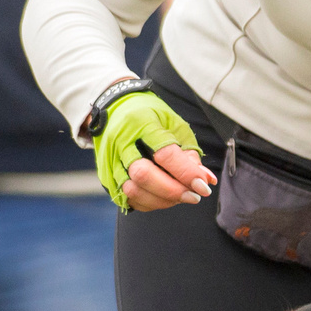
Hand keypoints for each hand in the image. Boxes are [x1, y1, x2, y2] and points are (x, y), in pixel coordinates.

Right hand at [93, 91, 214, 211]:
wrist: (114, 108)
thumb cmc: (149, 115)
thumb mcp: (174, 124)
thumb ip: (189, 153)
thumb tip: (205, 180)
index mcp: (141, 123)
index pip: (164, 154)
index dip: (186, 174)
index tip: (204, 186)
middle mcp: (120, 142)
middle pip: (143, 175)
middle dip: (173, 191)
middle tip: (193, 196)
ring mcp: (109, 159)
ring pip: (133, 191)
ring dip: (162, 200)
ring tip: (180, 197)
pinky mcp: (105, 175)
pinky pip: (127, 198)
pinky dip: (149, 203)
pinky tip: (163, 197)